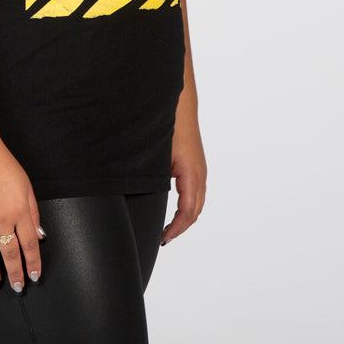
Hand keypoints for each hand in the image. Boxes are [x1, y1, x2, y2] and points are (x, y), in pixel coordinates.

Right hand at [0, 144, 43, 292]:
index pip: (30, 243)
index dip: (33, 262)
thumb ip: (33, 211)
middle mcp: (1, 216)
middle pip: (10, 252)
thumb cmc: (2, 164)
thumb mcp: (26, 185)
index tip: (34, 275)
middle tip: (18, 286)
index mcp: (20, 209)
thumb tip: (40, 234)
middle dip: (15, 272)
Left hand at [161, 115, 206, 244]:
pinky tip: (176, 208)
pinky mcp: (196, 164)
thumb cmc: (169, 125)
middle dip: (180, 227)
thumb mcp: (159, 156)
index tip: (164, 239)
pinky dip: (188, 206)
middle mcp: (199, 174)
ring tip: (169, 229)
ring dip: (185, 218)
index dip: (176, 228)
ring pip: (197, 202)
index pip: (187, 211)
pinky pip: (196, 192)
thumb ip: (156, 178)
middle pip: (195, 211)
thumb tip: (143, 195)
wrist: (180, 104)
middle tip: (164, 238)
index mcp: (191, 174)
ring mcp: (200, 169)